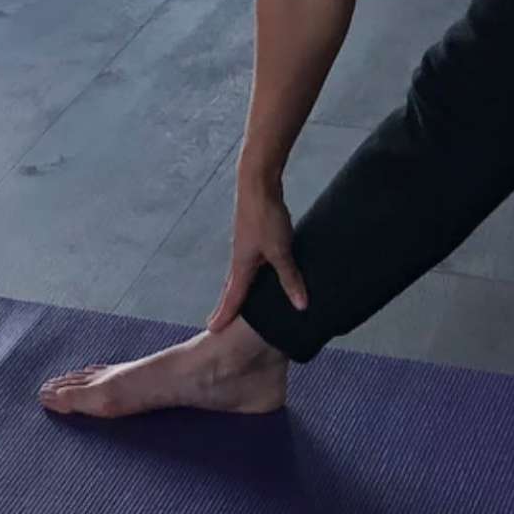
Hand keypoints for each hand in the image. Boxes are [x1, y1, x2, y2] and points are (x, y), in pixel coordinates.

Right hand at [209, 177, 309, 333]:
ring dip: (238, 291)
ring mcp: (245, 246)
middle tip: (217, 323)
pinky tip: (259, 275)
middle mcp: (239, 258)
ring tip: (238, 304)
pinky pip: (250, 264)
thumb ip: (290, 278)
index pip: (232, 298)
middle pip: (231, 289)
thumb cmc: (265, 216)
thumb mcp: (282, 251)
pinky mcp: (254, 236)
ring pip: (240, 276)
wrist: (257, 183)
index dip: (224, 316)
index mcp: (241, 265)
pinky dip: (250, 276)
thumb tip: (300, 305)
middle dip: (226, 307)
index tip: (213, 330)